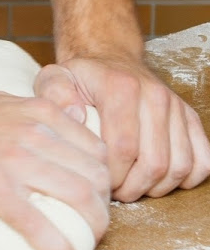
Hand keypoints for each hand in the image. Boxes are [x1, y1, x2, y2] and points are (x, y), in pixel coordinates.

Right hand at [0, 92, 109, 249]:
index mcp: (39, 113)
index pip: (95, 148)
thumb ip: (36, 112)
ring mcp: (16, 162)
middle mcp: (35, 134)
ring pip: (79, 197)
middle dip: (103, 204)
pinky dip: (58, 248)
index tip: (94, 194)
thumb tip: (69, 121)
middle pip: (95, 175)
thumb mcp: (3, 103)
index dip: (102, 177)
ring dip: (92, 228)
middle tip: (94, 222)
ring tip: (86, 243)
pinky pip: (40, 225)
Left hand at [34, 57, 209, 202]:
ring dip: (155, 187)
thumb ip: (54, 94)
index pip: (123, 147)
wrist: (109, 60)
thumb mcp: (55, 78)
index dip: (111, 175)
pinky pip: (202, 161)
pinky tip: (157, 179)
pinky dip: (184, 180)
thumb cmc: (81, 77)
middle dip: (131, 188)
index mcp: (120, 86)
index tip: (96, 179)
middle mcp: (154, 95)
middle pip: (154, 162)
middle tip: (112, 190)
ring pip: (180, 166)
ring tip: (130, 186)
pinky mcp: (189, 117)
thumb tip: (75, 118)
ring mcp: (175, 106)